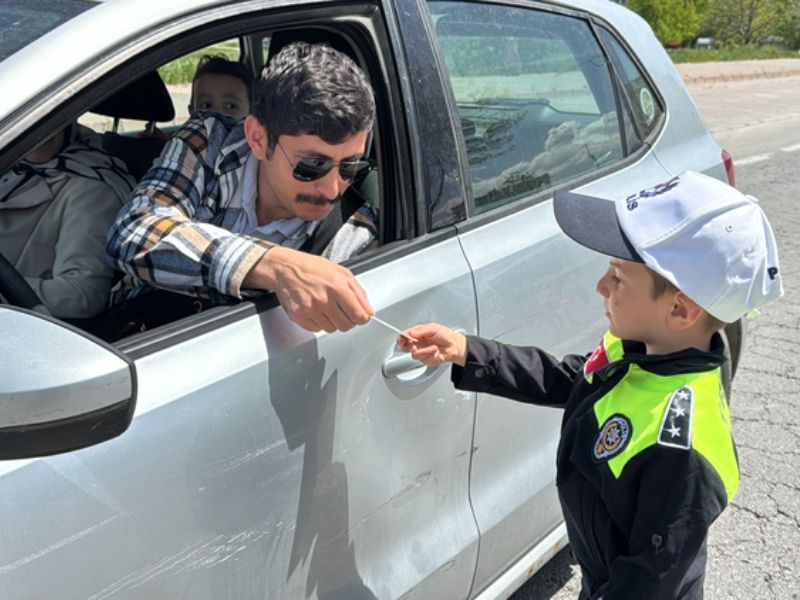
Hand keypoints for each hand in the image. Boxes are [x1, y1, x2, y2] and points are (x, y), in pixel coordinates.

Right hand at [244, 246, 373, 331]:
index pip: (358, 315)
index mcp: (337, 287)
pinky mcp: (299, 317)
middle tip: (342, 310)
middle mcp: (324, 300)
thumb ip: (359, 293)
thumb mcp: (342, 273)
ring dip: (332, 321)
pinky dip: (319, 323)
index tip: (360, 316)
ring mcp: (311, 310)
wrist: (285, 269)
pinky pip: (317, 329)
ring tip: (326, 307)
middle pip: (346, 325)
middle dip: (348, 320)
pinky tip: (316, 310)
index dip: (362, 318)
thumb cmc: (313, 268)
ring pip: (332, 329)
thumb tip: (368, 311)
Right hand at [397, 323, 467, 366]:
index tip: (403, 339)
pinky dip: (431, 356)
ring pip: (415, 355)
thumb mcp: (433, 328)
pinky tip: (436, 353)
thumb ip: (420, 330)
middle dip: (410, 347)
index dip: (401, 338)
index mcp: (417, 334)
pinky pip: (424, 360)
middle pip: (405, 348)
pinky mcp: (426, 360)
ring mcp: (421, 352)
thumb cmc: (445, 335)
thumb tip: (410, 332)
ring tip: (434, 348)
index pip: (404, 336)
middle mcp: (417, 343)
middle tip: (416, 345)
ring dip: (426, 352)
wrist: (455, 346)